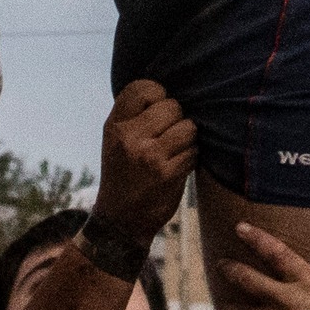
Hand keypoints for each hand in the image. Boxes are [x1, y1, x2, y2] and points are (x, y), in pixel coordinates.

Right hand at [91, 79, 196, 244]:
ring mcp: (148, 155)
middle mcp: (129, 137)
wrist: (120, 221)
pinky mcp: (167, 173)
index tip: (157, 110)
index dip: (158, 94)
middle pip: (172, 106)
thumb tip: (170, 91)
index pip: (143, 88)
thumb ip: (135, 114)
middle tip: (168, 135)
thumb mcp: (116, 140)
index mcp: (115, 125)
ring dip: (188, 138)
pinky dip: (191, 157)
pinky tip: (178, 165)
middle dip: (176, 119)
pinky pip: (194, 151)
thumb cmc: (123, 174)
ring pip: (188, 127)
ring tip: (175, 150)